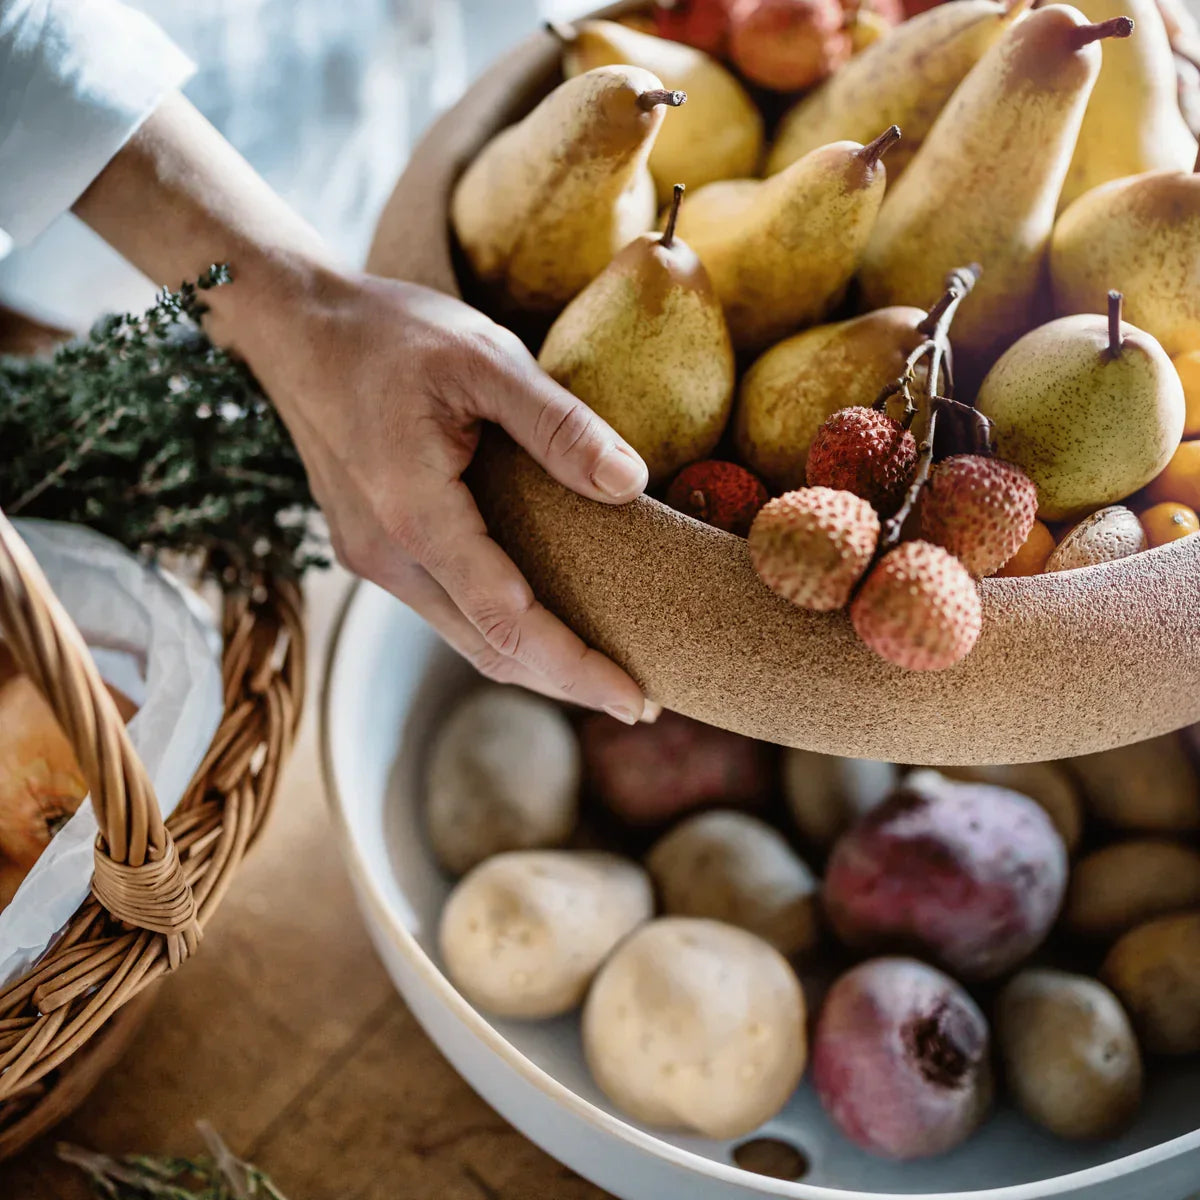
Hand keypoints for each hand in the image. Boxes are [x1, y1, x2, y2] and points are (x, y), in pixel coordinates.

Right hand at [232, 269, 651, 722]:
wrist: (291, 325)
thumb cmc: (386, 333)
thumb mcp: (485, 358)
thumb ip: (559, 424)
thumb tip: (630, 483)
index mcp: (414, 514)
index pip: (507, 621)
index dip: (575, 667)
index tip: (635, 699)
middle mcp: (387, 555)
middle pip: (487, 648)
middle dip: (564, 681)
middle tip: (638, 700)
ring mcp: (373, 557)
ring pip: (463, 635)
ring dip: (532, 659)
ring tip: (602, 667)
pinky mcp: (372, 546)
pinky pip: (444, 607)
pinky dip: (498, 625)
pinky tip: (540, 615)